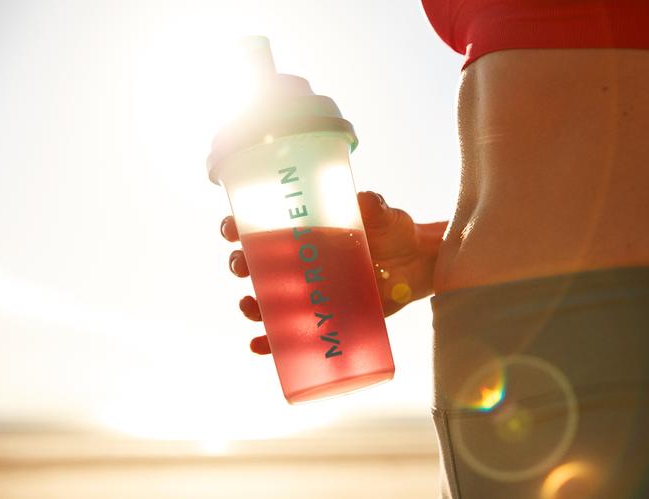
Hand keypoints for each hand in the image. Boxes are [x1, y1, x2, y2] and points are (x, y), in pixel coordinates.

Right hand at [220, 191, 445, 355]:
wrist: (417, 263)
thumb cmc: (394, 231)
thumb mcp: (383, 215)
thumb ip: (374, 206)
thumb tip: (366, 201)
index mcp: (303, 230)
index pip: (261, 227)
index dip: (238, 228)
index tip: (231, 229)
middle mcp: (299, 260)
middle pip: (255, 265)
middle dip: (241, 266)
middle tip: (243, 268)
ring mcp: (308, 291)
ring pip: (266, 300)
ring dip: (251, 305)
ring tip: (251, 307)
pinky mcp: (322, 316)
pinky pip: (289, 333)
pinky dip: (270, 341)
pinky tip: (259, 345)